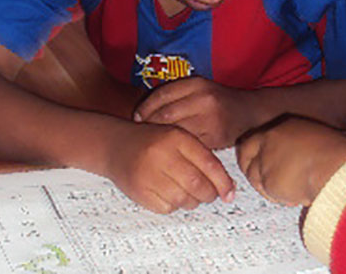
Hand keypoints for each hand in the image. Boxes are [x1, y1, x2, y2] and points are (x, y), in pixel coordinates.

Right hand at [104, 123, 235, 213]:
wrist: (115, 146)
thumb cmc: (154, 143)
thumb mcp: (178, 140)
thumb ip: (203, 158)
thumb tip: (227, 189)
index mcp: (176, 137)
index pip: (209, 164)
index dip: (223, 182)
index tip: (230, 193)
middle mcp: (162, 154)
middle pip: (198, 185)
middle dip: (209, 194)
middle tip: (209, 194)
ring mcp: (148, 174)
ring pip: (185, 200)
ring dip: (192, 201)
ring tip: (187, 191)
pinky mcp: (139, 192)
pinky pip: (168, 208)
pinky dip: (174, 205)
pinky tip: (169, 193)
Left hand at [134, 77, 265, 148]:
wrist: (250, 112)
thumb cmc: (220, 101)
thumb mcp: (200, 88)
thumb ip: (177, 95)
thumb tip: (144, 111)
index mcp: (196, 84)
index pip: (162, 95)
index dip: (145, 107)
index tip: (136, 117)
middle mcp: (203, 99)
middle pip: (166, 114)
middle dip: (150, 124)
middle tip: (141, 132)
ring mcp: (210, 119)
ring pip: (176, 131)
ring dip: (162, 137)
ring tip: (153, 141)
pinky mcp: (215, 137)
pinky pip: (189, 143)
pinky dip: (178, 146)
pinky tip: (171, 148)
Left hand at [236, 117, 345, 205]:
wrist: (340, 168)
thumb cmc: (342, 154)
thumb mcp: (321, 139)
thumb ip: (304, 146)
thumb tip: (306, 158)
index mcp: (286, 125)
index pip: (256, 138)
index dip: (254, 152)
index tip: (255, 161)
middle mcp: (270, 139)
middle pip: (244, 154)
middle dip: (249, 168)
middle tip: (263, 180)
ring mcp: (266, 160)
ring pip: (254, 178)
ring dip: (268, 186)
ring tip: (290, 190)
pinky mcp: (268, 181)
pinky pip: (269, 194)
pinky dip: (280, 198)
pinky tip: (296, 196)